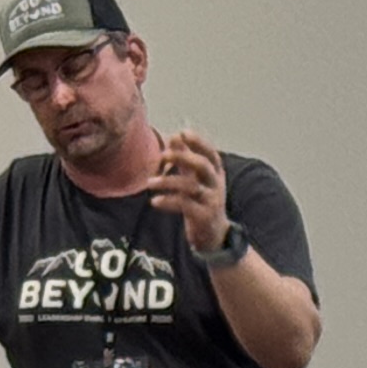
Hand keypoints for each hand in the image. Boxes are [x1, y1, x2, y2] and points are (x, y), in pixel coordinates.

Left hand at [147, 130, 229, 250]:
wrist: (213, 235)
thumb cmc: (202, 202)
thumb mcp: (196, 178)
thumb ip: (186, 158)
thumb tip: (175, 135)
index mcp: (216, 172)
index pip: (210, 153)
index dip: (198, 142)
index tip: (182, 132)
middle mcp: (216, 184)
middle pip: (202, 165)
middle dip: (182, 157)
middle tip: (162, 155)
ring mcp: (212, 200)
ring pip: (191, 186)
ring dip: (168, 181)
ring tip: (149, 182)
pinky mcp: (204, 216)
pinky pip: (186, 206)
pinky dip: (168, 202)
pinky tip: (154, 202)